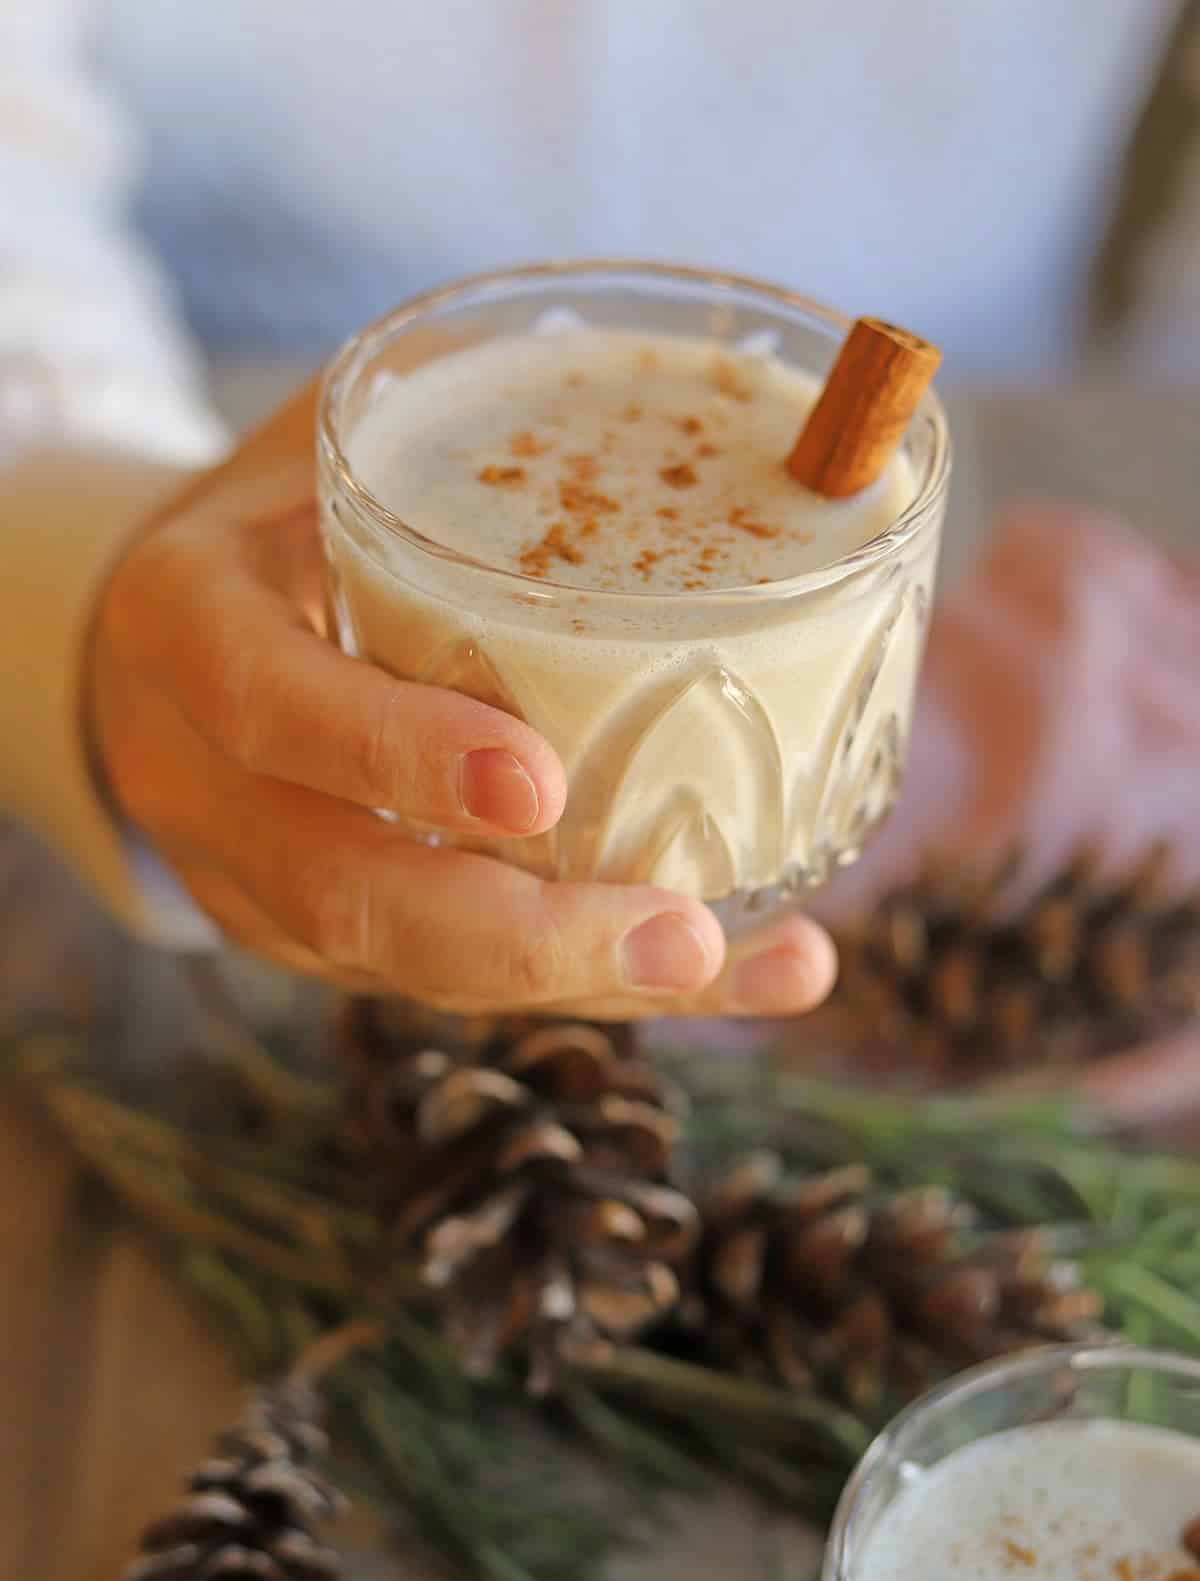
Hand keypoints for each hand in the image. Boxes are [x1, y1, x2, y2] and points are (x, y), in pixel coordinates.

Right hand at [88, 375, 835, 1017]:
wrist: (171, 625)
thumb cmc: (289, 511)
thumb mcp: (336, 441)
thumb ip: (468, 424)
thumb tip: (758, 389)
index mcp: (190, 623)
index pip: (271, 704)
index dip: (392, 751)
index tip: (537, 783)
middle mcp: (203, 777)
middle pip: (344, 897)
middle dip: (521, 937)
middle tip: (683, 934)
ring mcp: (252, 878)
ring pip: (409, 971)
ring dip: (586, 984)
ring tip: (755, 963)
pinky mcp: (315, 938)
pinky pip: (447, 984)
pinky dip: (587, 984)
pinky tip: (726, 969)